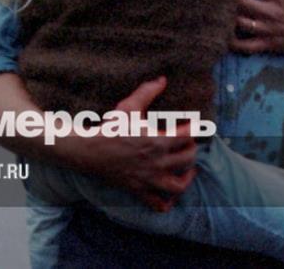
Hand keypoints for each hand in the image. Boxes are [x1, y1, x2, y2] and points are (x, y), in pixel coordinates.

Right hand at [58, 76, 196, 211]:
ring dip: (187, 178)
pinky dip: (166, 203)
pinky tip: (169, 195)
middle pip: (188, 158)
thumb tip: (162, 79)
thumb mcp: (129, 107)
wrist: (88, 151)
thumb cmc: (110, 128)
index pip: (188, 135)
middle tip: (187, 144)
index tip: (194, 125)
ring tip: (188, 170)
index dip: (195, 129)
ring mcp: (148, 178)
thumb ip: (147, 92)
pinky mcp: (138, 190)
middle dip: (191, 150)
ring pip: (178, 185)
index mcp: (157, 140)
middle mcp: (157, 161)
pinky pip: (158, 204)